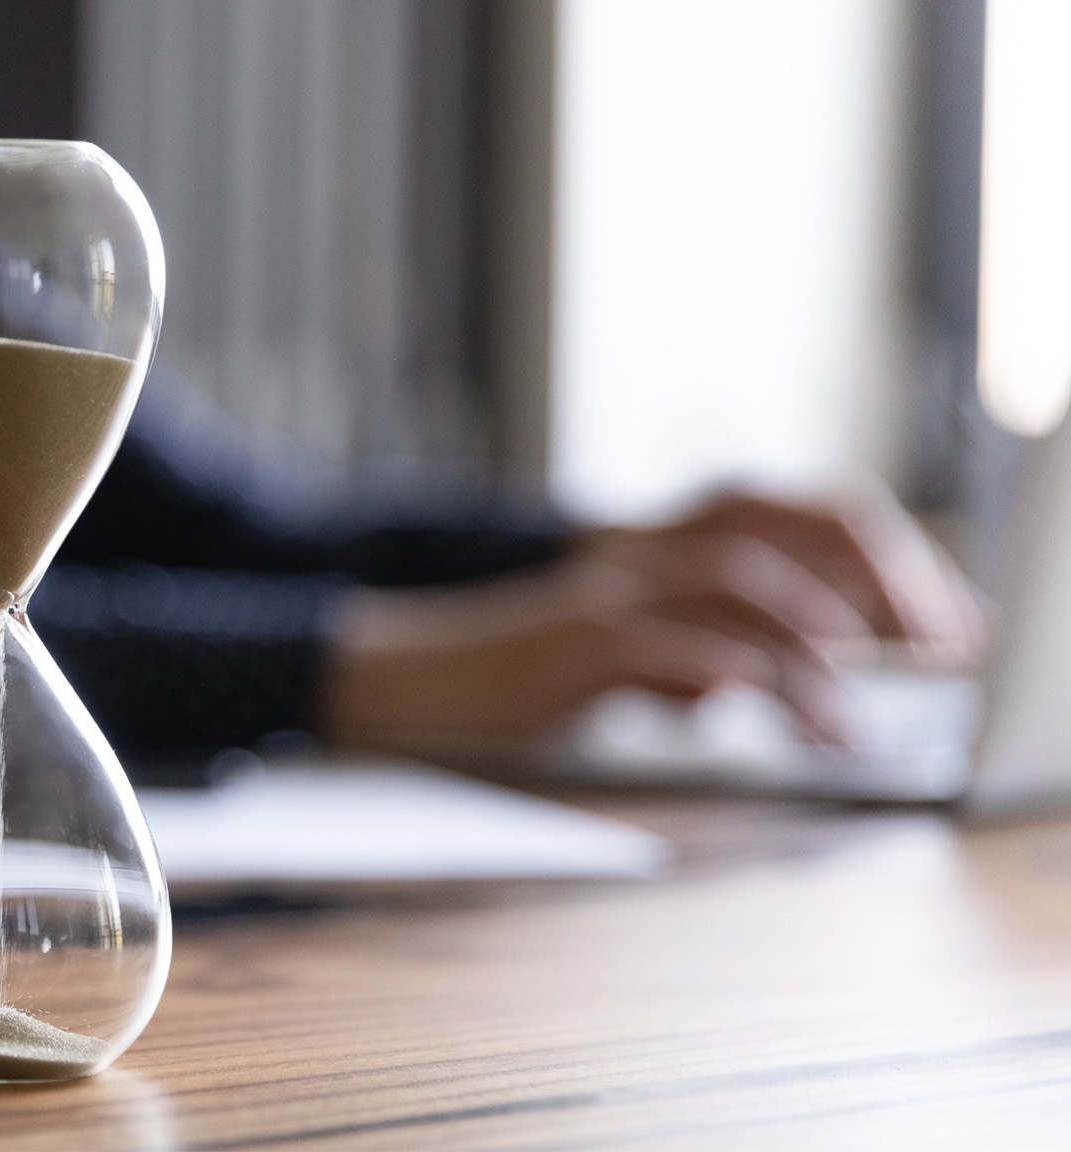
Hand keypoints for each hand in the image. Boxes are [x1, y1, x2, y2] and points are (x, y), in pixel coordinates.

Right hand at [322, 488, 986, 755]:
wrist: (395, 677)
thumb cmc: (501, 676)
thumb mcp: (615, 655)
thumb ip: (688, 650)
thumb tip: (754, 680)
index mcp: (658, 544)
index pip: (797, 511)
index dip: (884, 556)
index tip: (944, 624)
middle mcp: (640, 550)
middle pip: (790, 520)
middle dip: (883, 578)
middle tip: (940, 647)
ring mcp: (606, 592)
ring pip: (744, 585)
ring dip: (823, 648)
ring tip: (859, 723)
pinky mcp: (572, 645)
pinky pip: (673, 647)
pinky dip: (741, 678)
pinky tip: (787, 718)